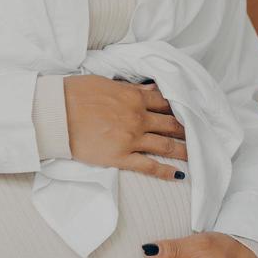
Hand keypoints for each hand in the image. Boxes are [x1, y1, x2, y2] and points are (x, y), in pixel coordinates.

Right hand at [62, 76, 186, 180]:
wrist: (56, 113)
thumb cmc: (76, 93)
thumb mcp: (106, 83)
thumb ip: (131, 88)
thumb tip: (149, 88)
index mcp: (134, 96)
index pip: (165, 102)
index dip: (180, 108)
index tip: (189, 113)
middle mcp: (137, 117)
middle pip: (171, 124)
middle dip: (187, 129)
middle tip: (200, 135)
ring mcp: (131, 138)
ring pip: (166, 145)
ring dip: (184, 150)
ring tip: (196, 155)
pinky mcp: (120, 157)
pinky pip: (149, 166)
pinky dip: (166, 171)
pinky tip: (178, 175)